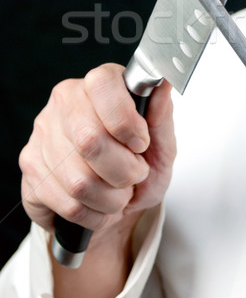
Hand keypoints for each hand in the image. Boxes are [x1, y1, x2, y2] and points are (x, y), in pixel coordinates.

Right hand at [19, 63, 175, 297]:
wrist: (122, 206)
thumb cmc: (141, 165)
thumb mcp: (162, 143)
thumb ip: (161, 115)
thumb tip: (162, 83)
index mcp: (99, 84)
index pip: (102, 84)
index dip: (125, 120)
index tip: (141, 143)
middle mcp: (64, 102)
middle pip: (89, 139)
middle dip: (124, 170)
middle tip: (135, 174)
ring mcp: (42, 134)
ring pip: (79, 180)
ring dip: (112, 198)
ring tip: (119, 191)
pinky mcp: (30, 169)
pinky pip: (68, 204)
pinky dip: (95, 214)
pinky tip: (100, 204)